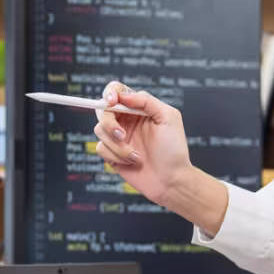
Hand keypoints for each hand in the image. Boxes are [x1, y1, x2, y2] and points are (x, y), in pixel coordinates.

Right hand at [92, 82, 224, 231]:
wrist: (171, 181)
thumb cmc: (173, 150)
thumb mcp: (168, 117)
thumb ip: (146, 101)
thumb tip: (123, 95)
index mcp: (139, 109)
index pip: (117, 92)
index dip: (110, 93)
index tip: (111, 102)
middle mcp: (126, 121)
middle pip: (103, 111)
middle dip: (110, 124)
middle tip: (122, 136)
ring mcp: (118, 138)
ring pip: (100, 130)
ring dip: (118, 145)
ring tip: (136, 156)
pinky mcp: (112, 154)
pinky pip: (100, 148)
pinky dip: (116, 156)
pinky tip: (132, 162)